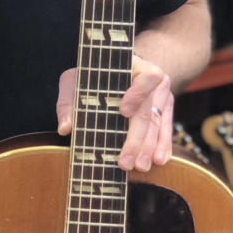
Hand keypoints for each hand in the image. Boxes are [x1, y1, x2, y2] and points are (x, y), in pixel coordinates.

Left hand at [56, 56, 172, 172]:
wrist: (115, 71)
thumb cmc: (91, 79)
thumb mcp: (74, 81)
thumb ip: (67, 102)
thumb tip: (65, 128)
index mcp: (133, 66)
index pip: (146, 76)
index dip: (137, 94)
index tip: (124, 111)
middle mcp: (152, 80)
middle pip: (148, 110)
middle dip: (136, 139)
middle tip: (125, 162)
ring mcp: (161, 96)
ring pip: (157, 123)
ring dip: (148, 148)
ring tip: (139, 166)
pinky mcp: (165, 110)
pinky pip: (167, 129)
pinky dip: (163, 146)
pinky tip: (157, 160)